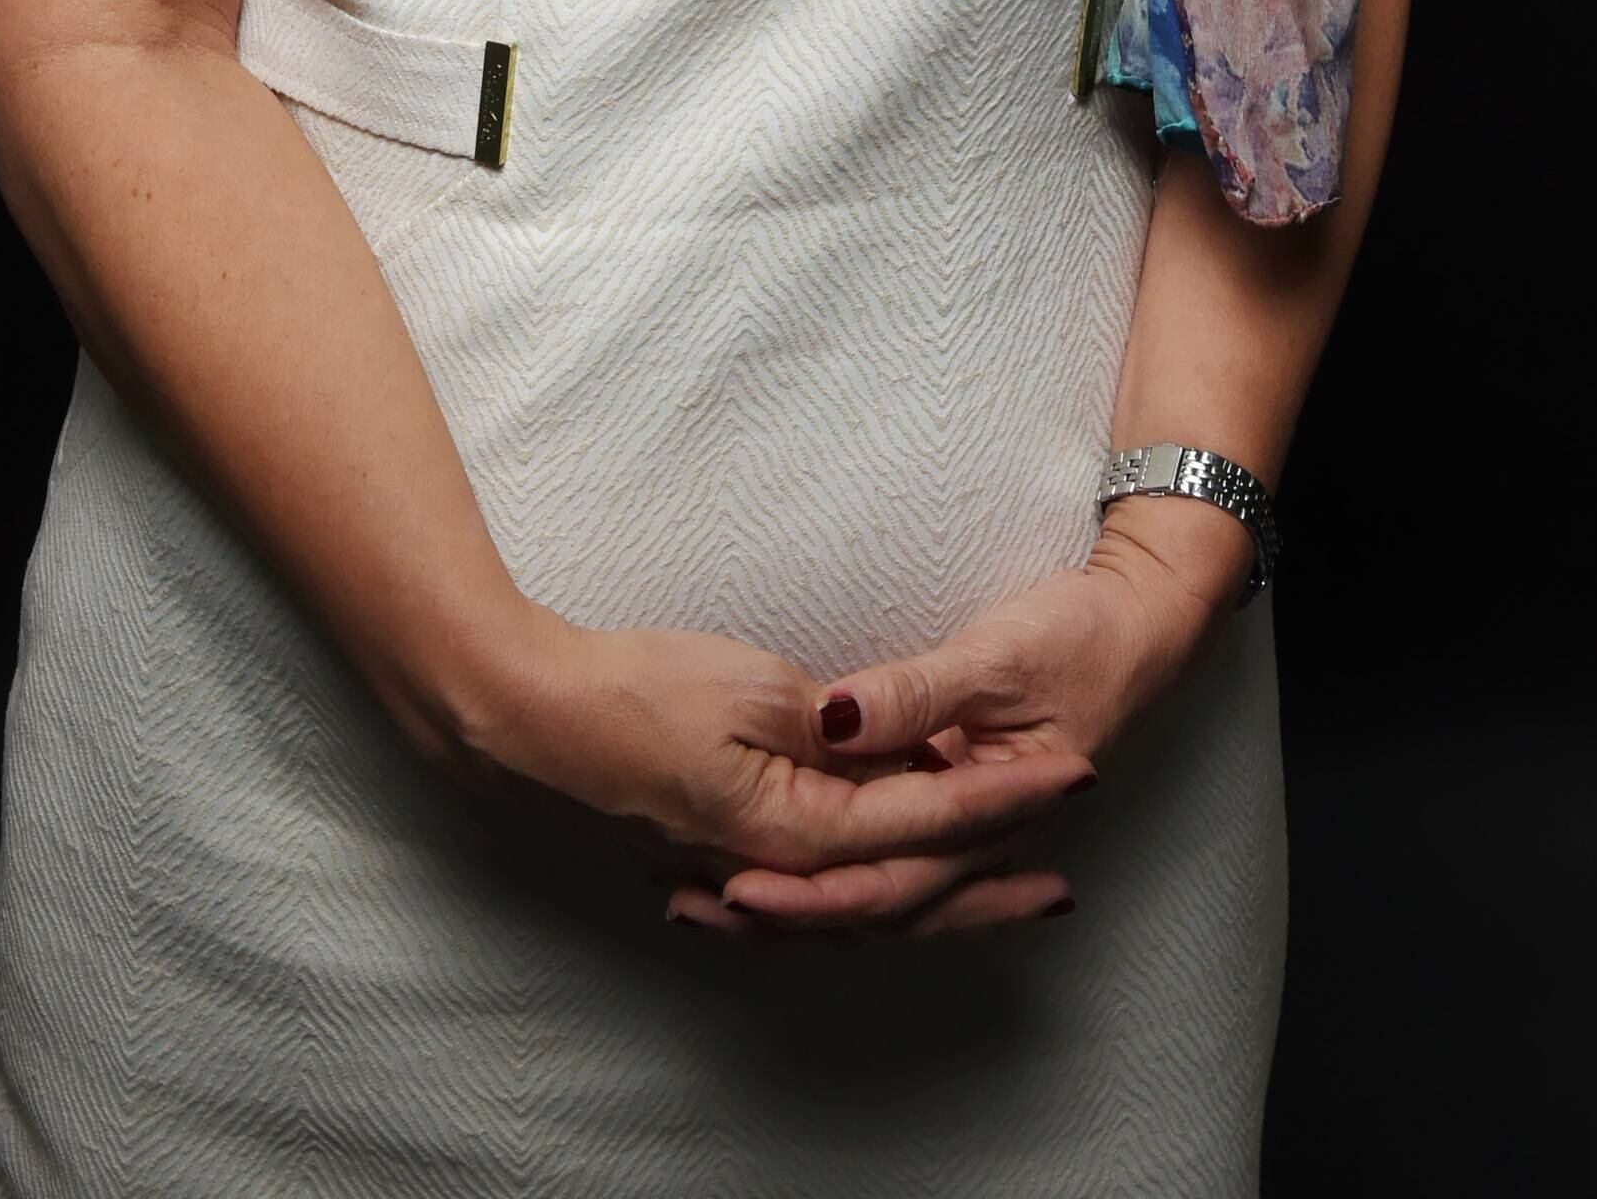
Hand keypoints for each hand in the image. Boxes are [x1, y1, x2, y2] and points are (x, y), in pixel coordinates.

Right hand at [466, 605, 1095, 927]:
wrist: (523, 724)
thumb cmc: (632, 693)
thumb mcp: (755, 687)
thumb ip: (842, 726)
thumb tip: (898, 754)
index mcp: (792, 833)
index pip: (927, 821)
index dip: (1006, 801)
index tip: (1074, 781)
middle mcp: (773, 875)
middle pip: (904, 894)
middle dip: (986, 887)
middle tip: (1060, 892)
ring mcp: (738, 876)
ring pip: (860, 908)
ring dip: (931, 901)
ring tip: (995, 892)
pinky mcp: (711, 859)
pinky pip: (811, 897)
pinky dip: (862, 896)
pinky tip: (879, 885)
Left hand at [699, 504, 1248, 942]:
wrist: (1141, 623)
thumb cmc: (1080, 638)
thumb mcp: (994, 658)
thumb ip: (913, 695)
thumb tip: (834, 719)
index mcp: (986, 824)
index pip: (884, 885)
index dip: (807, 893)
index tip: (734, 888)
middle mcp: (970, 846)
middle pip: (863, 906)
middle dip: (778, 915)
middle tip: (687, 907)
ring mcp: (959, 830)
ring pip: (865, 890)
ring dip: (791, 903)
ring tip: (702, 901)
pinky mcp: (945, 798)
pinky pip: (876, 853)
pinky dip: (820, 867)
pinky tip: (766, 859)